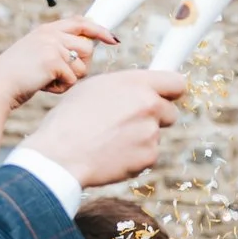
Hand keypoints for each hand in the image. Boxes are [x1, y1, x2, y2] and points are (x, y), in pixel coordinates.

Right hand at [0, 16, 117, 108]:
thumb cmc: (19, 76)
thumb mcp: (37, 53)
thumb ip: (58, 47)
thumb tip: (89, 47)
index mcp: (47, 30)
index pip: (80, 23)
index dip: (99, 30)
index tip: (113, 39)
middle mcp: (50, 34)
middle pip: (87, 49)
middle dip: (80, 66)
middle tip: (61, 75)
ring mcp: (52, 46)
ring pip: (82, 66)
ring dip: (70, 79)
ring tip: (48, 80)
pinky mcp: (53, 61)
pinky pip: (72, 80)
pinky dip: (61, 88)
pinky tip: (44, 86)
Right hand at [16, 68, 185, 189]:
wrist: (61, 155)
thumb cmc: (70, 119)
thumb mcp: (94, 88)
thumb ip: (126, 87)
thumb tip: (140, 90)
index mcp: (135, 83)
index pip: (176, 82)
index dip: (172, 90)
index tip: (170, 95)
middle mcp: (149, 105)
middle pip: (171, 111)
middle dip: (156, 116)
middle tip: (131, 122)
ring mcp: (151, 132)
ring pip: (156, 134)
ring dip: (141, 137)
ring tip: (110, 138)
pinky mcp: (150, 156)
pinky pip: (148, 154)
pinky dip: (135, 155)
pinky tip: (112, 153)